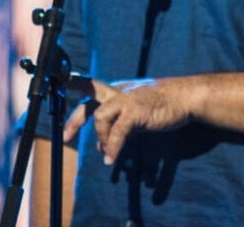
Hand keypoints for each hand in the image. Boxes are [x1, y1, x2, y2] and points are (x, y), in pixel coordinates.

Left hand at [63, 77, 198, 164]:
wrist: (185, 97)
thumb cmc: (163, 103)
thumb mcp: (134, 113)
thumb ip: (116, 125)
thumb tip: (100, 145)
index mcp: (117, 90)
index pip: (90, 87)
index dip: (73, 86)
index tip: (57, 86)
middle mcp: (118, 92)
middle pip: (89, 100)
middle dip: (74, 120)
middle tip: (65, 137)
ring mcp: (126, 100)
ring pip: (99, 117)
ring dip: (101, 139)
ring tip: (108, 153)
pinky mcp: (135, 111)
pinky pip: (117, 133)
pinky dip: (112, 147)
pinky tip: (111, 159)